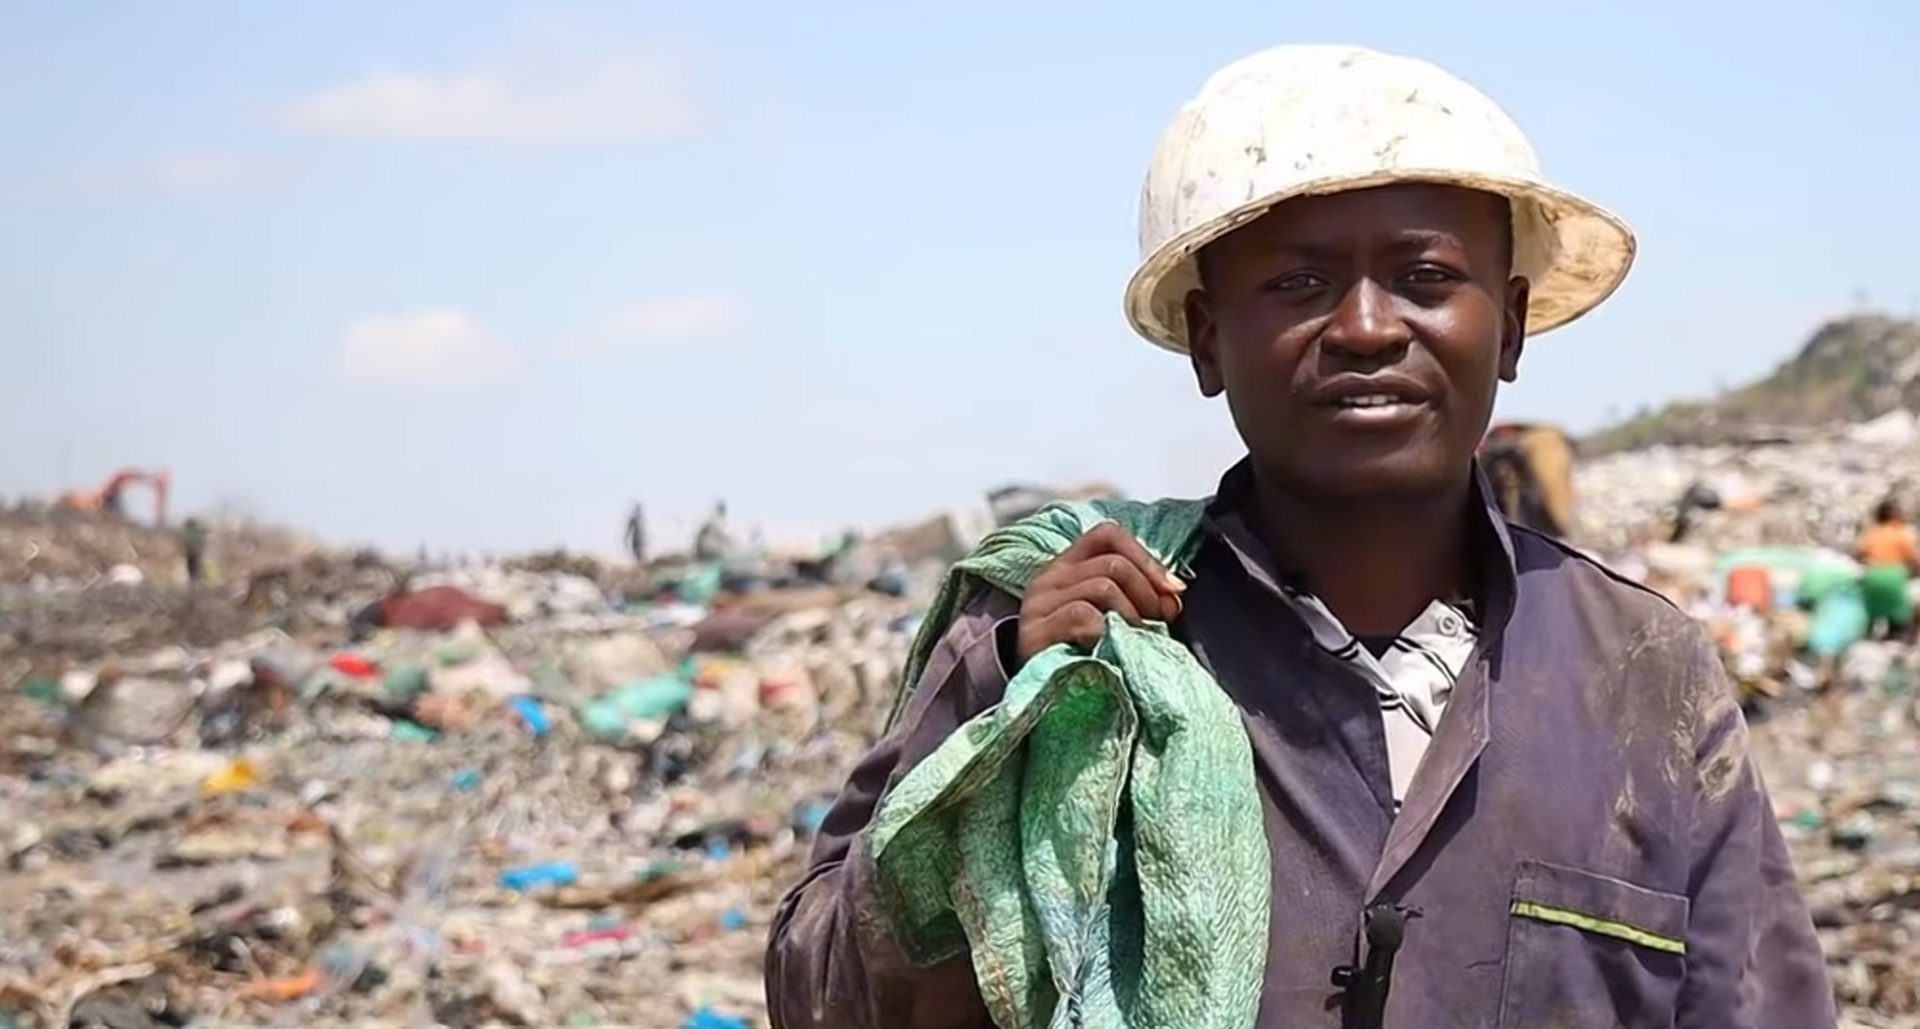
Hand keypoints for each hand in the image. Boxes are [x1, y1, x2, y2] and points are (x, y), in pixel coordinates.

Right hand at [1015, 522, 1185, 664]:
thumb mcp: (1110, 617)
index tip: (1172, 588)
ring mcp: (1039, 603)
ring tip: (1132, 639)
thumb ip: (1140, 599)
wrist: (1035, 693)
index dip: (1145, 557)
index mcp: (1068, 566)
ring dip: (1131, 615)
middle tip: (1156, 624)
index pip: (1108, 536)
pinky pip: (1082, 614)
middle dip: (1147, 593)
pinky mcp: (1034, 632)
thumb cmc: (1078, 653)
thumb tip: (1173, 597)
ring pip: (1103, 586)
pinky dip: (1106, 630)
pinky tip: (1106, 648)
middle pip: (1114, 563)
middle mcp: (1049, 577)